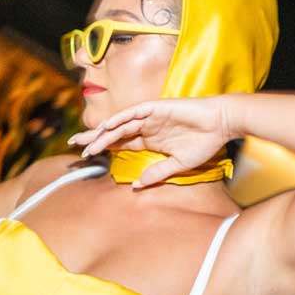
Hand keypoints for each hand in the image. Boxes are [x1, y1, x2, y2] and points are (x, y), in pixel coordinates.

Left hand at [68, 96, 234, 187]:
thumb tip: (137, 186)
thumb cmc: (203, 142)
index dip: (102, 148)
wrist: (221, 124)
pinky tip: (106, 126)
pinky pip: (134, 112)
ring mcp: (150, 116)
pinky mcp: (157, 107)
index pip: (120, 144)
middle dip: (93, 138)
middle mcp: (145, 127)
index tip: (85, 156)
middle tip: (73, 144)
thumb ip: (158, 173)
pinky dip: (120, 118)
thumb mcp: (178, 164)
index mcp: (149, 140)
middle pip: (113, 132)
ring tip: (86, 142)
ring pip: (120, 124)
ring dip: (103, 133)